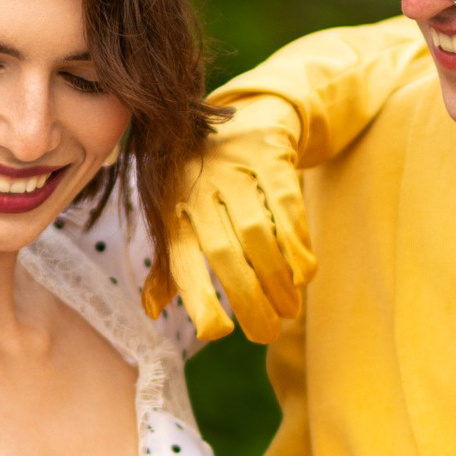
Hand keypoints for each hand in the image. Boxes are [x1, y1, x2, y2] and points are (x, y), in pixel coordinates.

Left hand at [146, 101, 313, 346]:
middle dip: (248, 300)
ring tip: (289, 310)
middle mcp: (199, 190)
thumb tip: (151, 310)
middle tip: (267, 334)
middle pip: (224, 254)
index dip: (197, 297)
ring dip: (276, 279)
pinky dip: (297, 244)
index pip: (180, 259)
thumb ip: (169, 264)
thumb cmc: (204, 184)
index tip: (218, 331)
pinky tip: (304, 272)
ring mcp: (235, 172)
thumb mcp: (177, 215)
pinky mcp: (271, 159)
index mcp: (172, 209)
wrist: (243, 121)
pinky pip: (287, 207)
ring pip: (257, 234)